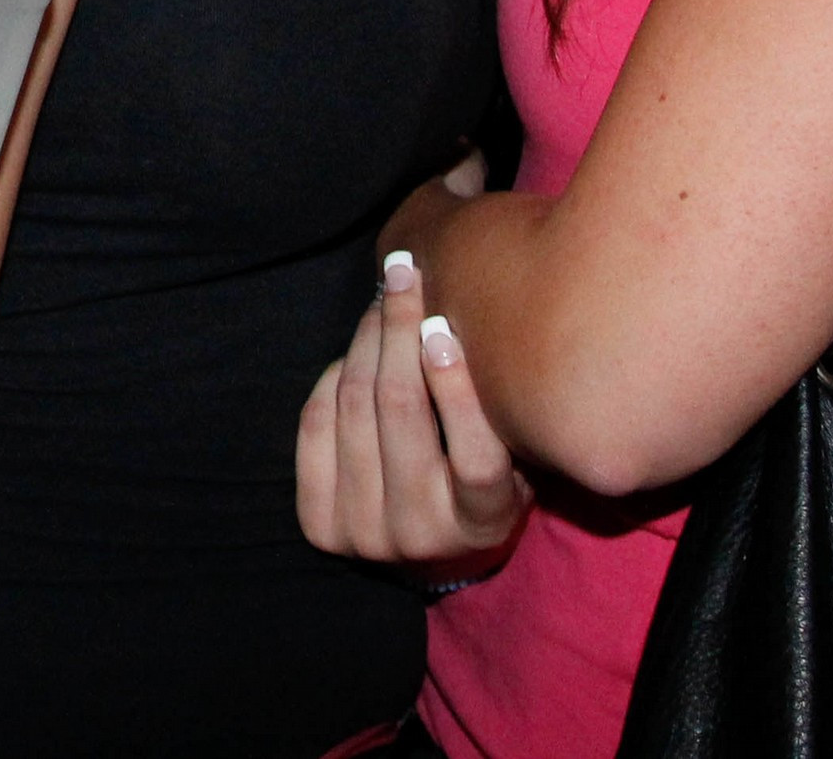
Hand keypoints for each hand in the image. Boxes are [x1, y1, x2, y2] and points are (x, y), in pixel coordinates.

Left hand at [296, 245, 526, 580]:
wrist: (432, 558)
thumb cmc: (485, 486)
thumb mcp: (516, 461)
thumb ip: (502, 409)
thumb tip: (465, 313)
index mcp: (482, 524)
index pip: (475, 458)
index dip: (456, 389)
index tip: (443, 326)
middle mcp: (420, 535)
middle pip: (400, 411)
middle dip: (398, 330)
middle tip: (404, 274)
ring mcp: (362, 532)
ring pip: (353, 407)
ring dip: (367, 340)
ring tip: (384, 301)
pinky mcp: (319, 523)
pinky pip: (316, 422)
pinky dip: (335, 374)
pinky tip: (358, 350)